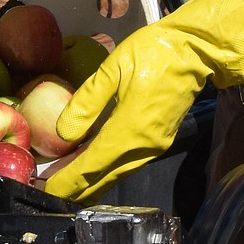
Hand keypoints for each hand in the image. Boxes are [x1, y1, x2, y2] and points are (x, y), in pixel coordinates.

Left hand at [45, 0, 243, 202]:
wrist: (196, 50)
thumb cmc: (153, 53)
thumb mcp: (113, 69)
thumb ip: (87, 102)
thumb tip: (63, 132)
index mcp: (129, 130)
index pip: (91, 166)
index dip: (68, 181)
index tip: (47, 189)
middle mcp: (143, 147)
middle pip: (104, 178)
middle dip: (77, 189)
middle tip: (51, 193)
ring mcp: (154, 147)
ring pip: (117, 174)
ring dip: (92, 182)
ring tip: (67, 184)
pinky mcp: (160, 142)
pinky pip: (128, 164)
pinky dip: (107, 169)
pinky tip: (93, 165)